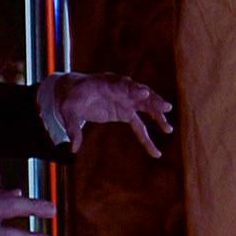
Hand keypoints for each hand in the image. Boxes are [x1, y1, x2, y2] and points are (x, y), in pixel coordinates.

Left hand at [55, 72, 172, 156]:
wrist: (73, 93)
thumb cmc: (71, 99)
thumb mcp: (68, 112)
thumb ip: (72, 128)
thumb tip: (72, 148)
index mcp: (104, 83)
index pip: (122, 84)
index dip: (133, 88)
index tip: (144, 93)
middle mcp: (119, 90)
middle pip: (139, 93)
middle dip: (152, 100)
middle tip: (165, 107)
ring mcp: (124, 100)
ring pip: (144, 107)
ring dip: (156, 116)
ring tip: (168, 128)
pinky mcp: (125, 112)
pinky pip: (139, 125)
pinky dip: (146, 138)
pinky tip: (154, 152)